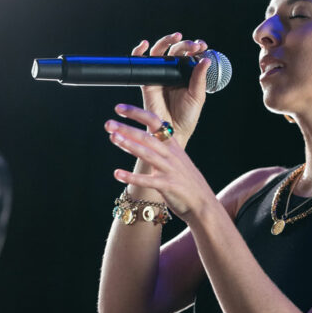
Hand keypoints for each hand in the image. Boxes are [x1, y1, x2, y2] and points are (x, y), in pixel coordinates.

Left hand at [105, 103, 217, 221]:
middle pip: (148, 137)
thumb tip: (140, 135)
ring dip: (129, 145)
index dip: (137, 113)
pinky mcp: (167, 186)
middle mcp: (171, 155)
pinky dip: (131, 177)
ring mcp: (170, 170)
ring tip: (112, 138)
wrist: (203, 203)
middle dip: (127, 129)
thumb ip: (160, 147)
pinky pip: (147, 180)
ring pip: (148, 154)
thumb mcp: (176, 159)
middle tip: (108, 124)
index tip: (119, 108)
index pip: (155, 122)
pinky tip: (117, 173)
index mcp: (173, 145)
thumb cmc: (185, 181)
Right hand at [132, 33, 211, 147]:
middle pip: (175, 50)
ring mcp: (159, 75)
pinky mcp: (147, 80)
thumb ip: (199, 78)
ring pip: (160, 52)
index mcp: (186, 74)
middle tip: (193, 46)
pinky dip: (139, 52)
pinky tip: (144, 44)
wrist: (173, 131)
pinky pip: (141, 63)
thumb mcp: (197, 95)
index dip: (194, 47)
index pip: (189, 55)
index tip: (202, 46)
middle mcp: (172, 72)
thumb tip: (206, 60)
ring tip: (176, 37)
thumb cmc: (187, 116)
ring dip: (166, 41)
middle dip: (184, 44)